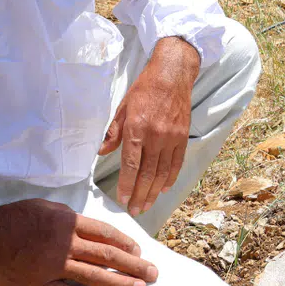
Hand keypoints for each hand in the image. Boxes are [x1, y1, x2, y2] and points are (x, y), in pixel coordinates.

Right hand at [0, 198, 156, 285]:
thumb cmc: (11, 219)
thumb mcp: (44, 207)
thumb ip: (68, 219)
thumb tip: (88, 230)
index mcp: (67, 221)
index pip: (105, 233)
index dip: (125, 243)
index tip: (138, 251)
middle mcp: (65, 244)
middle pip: (107, 255)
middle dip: (133, 265)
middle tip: (152, 273)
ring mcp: (53, 266)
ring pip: (94, 276)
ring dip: (120, 283)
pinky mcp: (40, 284)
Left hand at [98, 36, 199, 216]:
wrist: (173, 75)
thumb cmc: (145, 89)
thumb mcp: (123, 107)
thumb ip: (113, 132)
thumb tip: (101, 151)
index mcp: (137, 128)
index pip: (131, 165)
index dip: (126, 185)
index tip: (122, 199)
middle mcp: (155, 136)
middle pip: (147, 174)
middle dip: (139, 195)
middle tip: (134, 210)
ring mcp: (171, 138)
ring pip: (162, 172)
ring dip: (153, 192)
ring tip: (146, 205)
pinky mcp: (182, 137)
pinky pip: (176, 163)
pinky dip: (170, 178)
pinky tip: (163, 188)